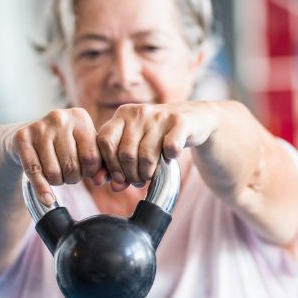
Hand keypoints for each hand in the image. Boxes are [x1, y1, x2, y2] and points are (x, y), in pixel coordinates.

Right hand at [9, 108, 104, 205]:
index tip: (84, 172)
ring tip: (57, 173)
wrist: (28, 135)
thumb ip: (98, 163)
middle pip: (71, 165)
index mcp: (80, 117)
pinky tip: (47, 199)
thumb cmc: (63, 144)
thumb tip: (100, 180)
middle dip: (72, 178)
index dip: (89, 172)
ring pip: (53, 172)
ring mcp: (39, 127)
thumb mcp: (83, 146)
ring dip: (57, 181)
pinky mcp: (22, 138)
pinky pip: (34, 172)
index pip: (91, 157)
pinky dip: (42, 189)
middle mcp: (59, 118)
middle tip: (68, 174)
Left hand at [96, 102, 218, 190]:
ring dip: (148, 173)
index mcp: (122, 115)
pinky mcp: (180, 121)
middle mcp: (139, 112)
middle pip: (125, 153)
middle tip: (139, 181)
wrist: (193, 119)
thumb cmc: (158, 136)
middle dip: (131, 174)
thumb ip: (119, 165)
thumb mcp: (136, 146)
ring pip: (146, 155)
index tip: (119, 178)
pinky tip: (170, 158)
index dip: (110, 165)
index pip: (105, 141)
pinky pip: (170, 147)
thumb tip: (109, 185)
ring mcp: (160, 116)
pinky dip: (169, 159)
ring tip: (151, 176)